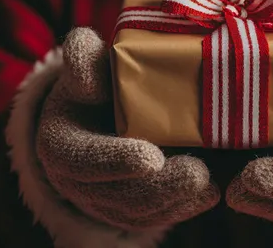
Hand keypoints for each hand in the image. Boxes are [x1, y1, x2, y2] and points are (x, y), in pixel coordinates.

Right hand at [35, 28, 219, 230]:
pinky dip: (184, 208)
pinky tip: (211, 193)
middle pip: (117, 195)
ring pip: (140, 212)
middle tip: (197, 174)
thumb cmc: (95, 86)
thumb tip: (89, 55)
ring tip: (210, 184)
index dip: (116, 161)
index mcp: (61, 145)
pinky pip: (155, 217)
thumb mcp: (85, 67)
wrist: (100, 117)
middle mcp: (78, 182)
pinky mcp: (129, 211)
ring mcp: (104, 201)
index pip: (84, 159)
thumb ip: (83, 58)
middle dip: (159, 188)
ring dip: (176, 201)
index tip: (151, 157)